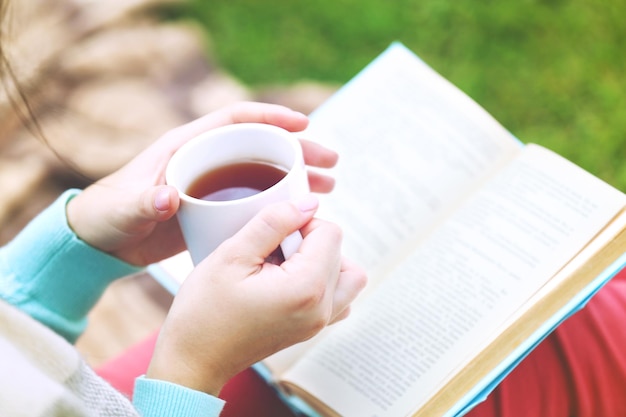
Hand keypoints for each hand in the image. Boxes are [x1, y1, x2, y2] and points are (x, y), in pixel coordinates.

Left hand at [66, 102, 338, 265]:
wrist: (102, 242)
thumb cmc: (108, 216)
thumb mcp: (124, 209)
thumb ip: (145, 203)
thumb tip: (169, 198)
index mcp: (186, 147)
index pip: (235, 120)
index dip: (271, 117)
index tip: (304, 123)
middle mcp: (206, 161)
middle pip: (261, 146)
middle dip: (299, 150)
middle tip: (332, 162)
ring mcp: (213, 185)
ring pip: (265, 173)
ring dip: (298, 177)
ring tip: (330, 187)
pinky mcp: (216, 209)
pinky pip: (256, 200)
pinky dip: (281, 204)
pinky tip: (301, 215)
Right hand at [146, 195, 367, 394]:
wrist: (192, 360)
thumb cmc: (204, 310)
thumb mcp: (232, 254)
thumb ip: (274, 222)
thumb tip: (308, 202)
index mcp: (306, 289)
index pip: (330, 233)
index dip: (301, 222)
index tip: (271, 234)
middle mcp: (322, 309)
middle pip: (340, 252)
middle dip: (309, 240)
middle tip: (272, 249)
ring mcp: (319, 324)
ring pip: (348, 276)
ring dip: (324, 260)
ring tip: (285, 264)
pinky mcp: (312, 330)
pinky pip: (339, 299)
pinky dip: (324, 282)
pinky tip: (290, 281)